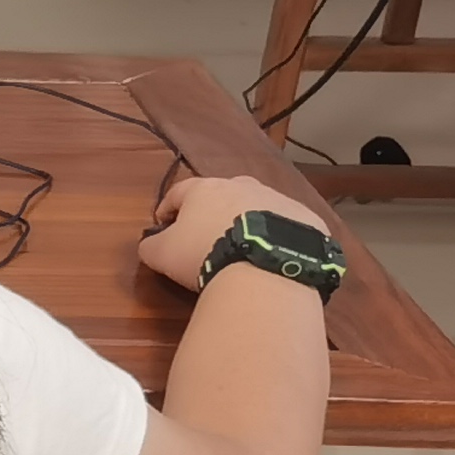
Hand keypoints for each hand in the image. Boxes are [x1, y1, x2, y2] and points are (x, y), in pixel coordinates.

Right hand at [136, 173, 325, 291]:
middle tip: (207, 236)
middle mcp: (242, 186)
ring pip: (257, 207)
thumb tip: (150, 243)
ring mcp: (277, 199)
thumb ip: (150, 245)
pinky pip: (285, 225)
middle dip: (212, 212)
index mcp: (205, 189)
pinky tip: (271, 255)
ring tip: (243, 249)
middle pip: (222, 195)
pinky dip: (276, 237)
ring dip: (247, 222)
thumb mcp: (162, 254)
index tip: (163, 223)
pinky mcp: (305, 218)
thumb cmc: (204, 254)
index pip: (179, 192)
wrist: (264, 268)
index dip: (167, 208)